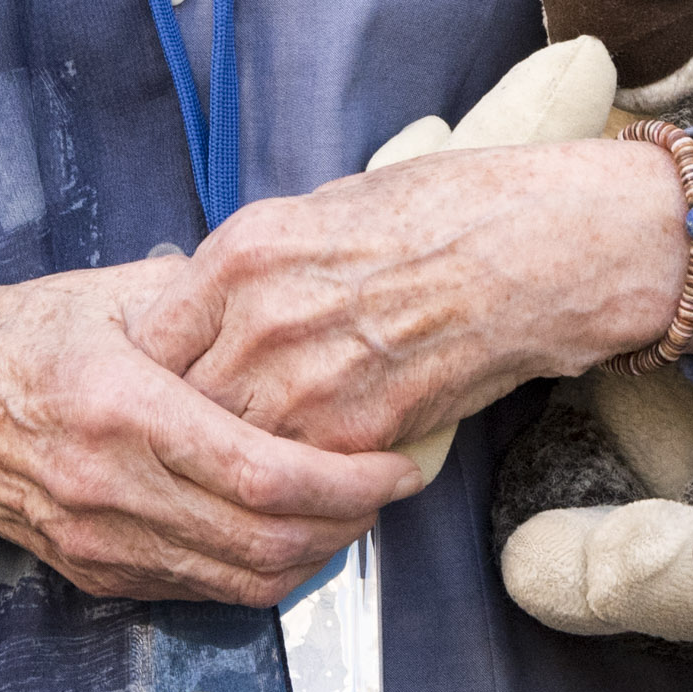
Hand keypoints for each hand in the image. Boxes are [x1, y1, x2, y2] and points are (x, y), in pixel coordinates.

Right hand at [0, 260, 419, 606]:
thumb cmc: (30, 339)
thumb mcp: (120, 298)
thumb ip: (212, 308)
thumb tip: (314, 300)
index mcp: (121, 408)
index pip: (262, 474)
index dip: (347, 480)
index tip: (398, 463)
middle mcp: (109, 488)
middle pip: (263, 542)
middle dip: (349, 523)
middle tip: (392, 488)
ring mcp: (99, 542)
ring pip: (241, 581)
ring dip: (317, 554)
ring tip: (357, 508)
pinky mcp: (96, 573)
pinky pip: (203, 590)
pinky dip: (264, 569)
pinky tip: (297, 528)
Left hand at [151, 135, 692, 460]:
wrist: (547, 250)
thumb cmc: (456, 210)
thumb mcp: (333, 204)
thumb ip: (262, 260)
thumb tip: (214, 299)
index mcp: (246, 250)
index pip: (145, 338)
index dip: (144, 374)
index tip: (148, 390)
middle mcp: (260, 318)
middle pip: (174, 407)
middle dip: (175, 431)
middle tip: (182, 444)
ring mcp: (306, 382)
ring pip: (225, 455)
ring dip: (231, 467)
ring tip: (234, 476)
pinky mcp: (357, 433)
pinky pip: (294, 479)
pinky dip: (294, 487)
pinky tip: (305, 480)